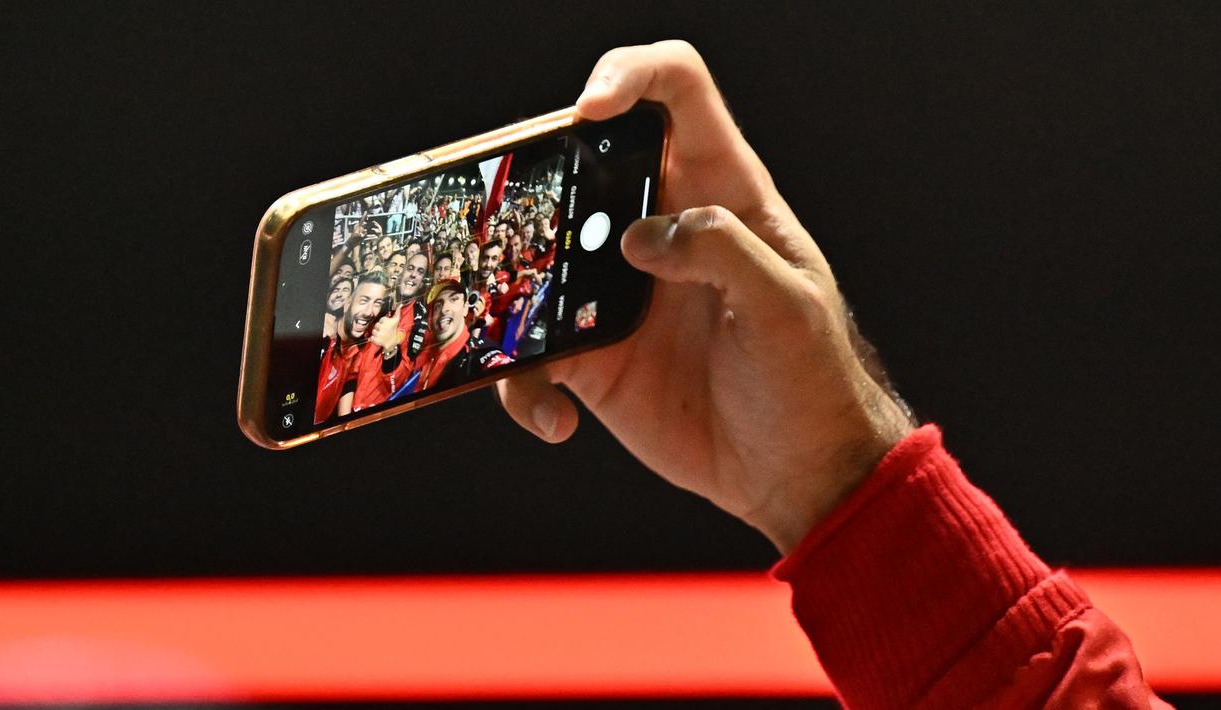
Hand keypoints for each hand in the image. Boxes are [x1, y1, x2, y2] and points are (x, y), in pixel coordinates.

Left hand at [369, 311, 401, 355]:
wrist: (392, 342)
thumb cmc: (394, 330)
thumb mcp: (396, 320)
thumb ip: (397, 312)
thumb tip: (400, 304)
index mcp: (386, 321)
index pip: (381, 320)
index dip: (383, 323)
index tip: (387, 326)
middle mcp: (382, 327)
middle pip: (376, 325)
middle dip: (380, 328)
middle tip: (384, 331)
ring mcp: (378, 334)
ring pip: (373, 331)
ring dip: (377, 333)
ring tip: (382, 335)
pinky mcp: (375, 339)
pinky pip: (371, 337)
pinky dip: (374, 338)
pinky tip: (379, 338)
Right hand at [496, 41, 913, 551]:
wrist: (795, 472)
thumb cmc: (811, 380)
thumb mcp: (788, 307)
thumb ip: (723, 251)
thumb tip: (639, 236)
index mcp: (721, 192)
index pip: (677, 93)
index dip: (630, 76)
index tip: (589, 109)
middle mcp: (659, 229)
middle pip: (580, 166)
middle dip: (534, 179)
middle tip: (508, 223)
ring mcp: (615, 292)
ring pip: (535, 258)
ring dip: (506, 287)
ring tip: (509, 333)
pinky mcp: (589, 356)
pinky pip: (529, 355)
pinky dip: (524, 387)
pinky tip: (558, 421)